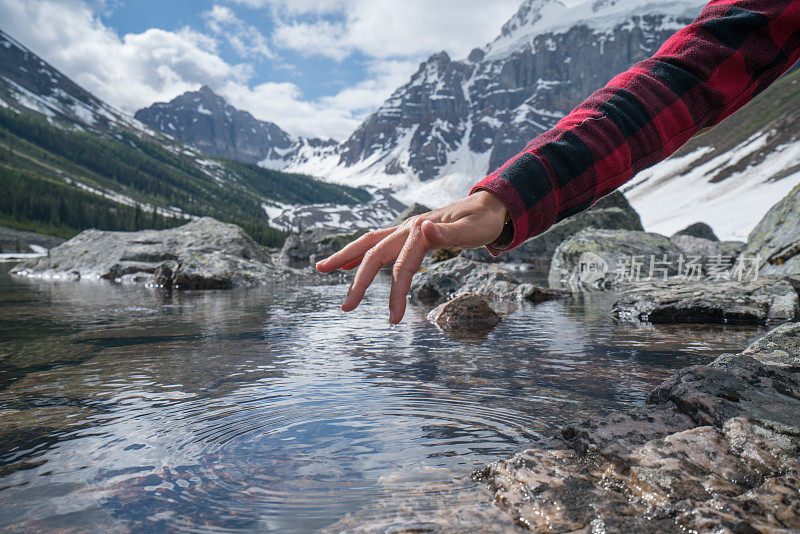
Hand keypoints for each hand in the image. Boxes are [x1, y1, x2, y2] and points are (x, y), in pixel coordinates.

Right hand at [315, 190, 508, 323]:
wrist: (490, 205)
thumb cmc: (484, 220)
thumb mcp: (474, 229)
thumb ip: (449, 232)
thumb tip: (423, 228)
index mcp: (420, 230)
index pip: (402, 266)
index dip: (395, 292)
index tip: (393, 319)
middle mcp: (408, 228)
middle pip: (374, 254)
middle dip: (358, 281)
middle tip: (344, 307)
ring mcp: (406, 230)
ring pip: (369, 244)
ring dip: (346, 258)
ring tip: (321, 269)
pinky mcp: (409, 234)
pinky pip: (379, 244)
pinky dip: (361, 254)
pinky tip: (349, 265)